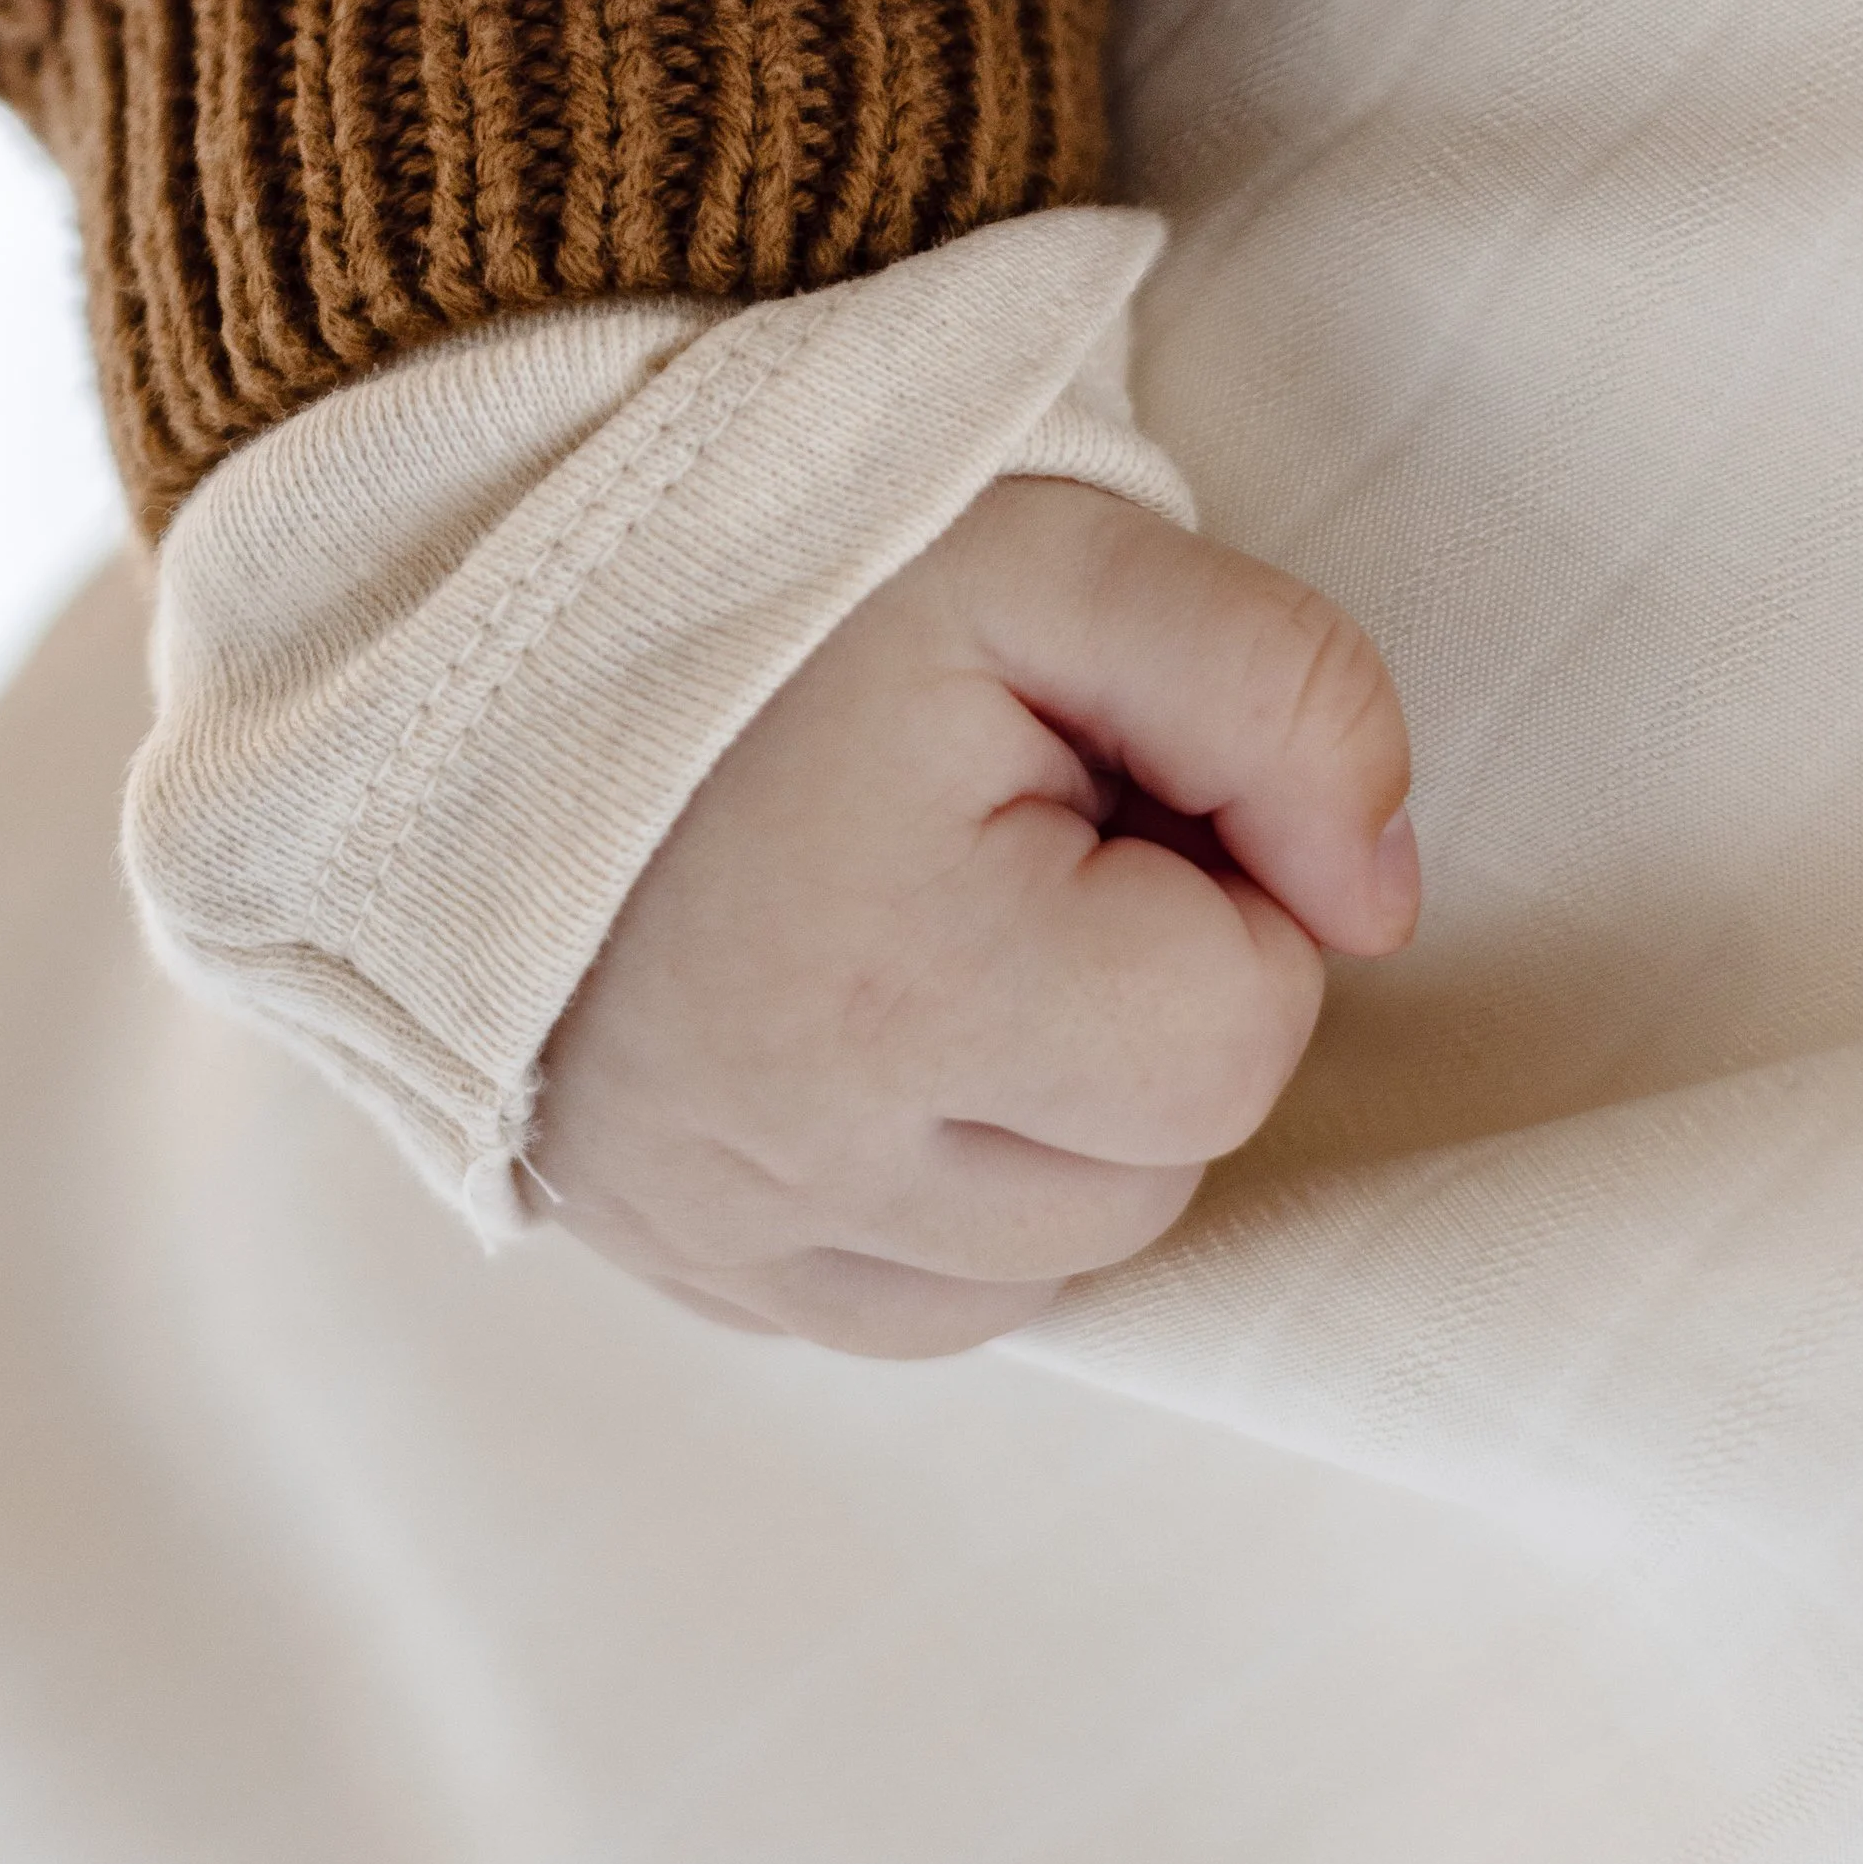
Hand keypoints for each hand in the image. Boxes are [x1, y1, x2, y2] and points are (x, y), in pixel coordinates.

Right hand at [531, 479, 1419, 1356]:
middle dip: (1139, 1005)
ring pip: (1059, 1262)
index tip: (1087, 781)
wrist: (485, 634)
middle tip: (1003, 841)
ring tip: (934, 928)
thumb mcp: (1056, 555)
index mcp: (904, 983)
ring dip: (1057, 1114)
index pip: (1237, 1033)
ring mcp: (730, 1236)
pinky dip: (949, 1198)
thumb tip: (1377, 903)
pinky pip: (929, 1309)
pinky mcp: (689, 1266)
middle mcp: (805, 1160)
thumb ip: (1286, 696)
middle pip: (1158, 1171)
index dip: (1212, 886)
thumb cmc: (781, 589)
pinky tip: (880, 1037)